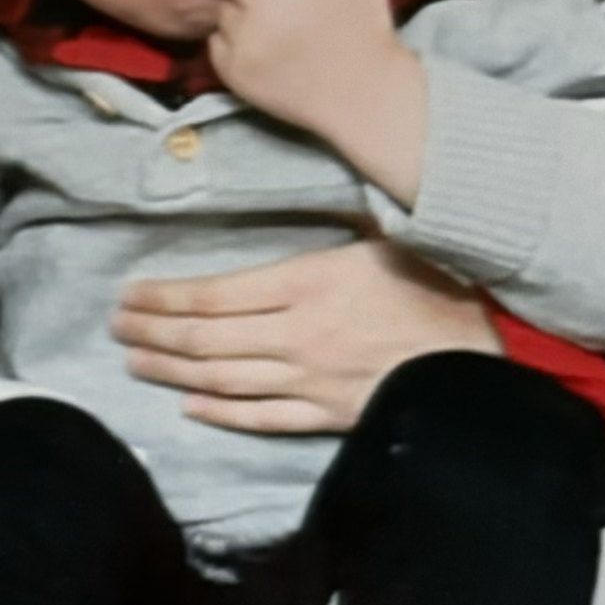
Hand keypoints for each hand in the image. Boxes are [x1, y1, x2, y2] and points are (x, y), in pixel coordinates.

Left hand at [113, 235, 498, 434]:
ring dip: (171, 368)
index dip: (165, 296)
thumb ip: (337, 227)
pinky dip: (220, 412)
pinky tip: (189, 405)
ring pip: (222, 377)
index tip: (131, 293)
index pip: (215, 294)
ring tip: (134, 360)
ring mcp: (309, 380)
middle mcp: (297, 334)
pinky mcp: (327, 415)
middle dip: (154, 331)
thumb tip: (307, 188)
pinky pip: (261, 417)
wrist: (486, 358)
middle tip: (117, 326)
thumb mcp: (386, 236)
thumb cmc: (440, 286)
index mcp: (309, 282)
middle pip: (206, 337)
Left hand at [208, 0, 425, 198]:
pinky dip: (232, 38)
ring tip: (270, 18)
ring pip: (220, 2)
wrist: (365, 101)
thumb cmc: (367, 34)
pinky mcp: (232, 72)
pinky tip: (263, 44)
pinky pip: (214, 39)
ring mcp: (244, 43)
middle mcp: (264, 9)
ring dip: (238, 4)